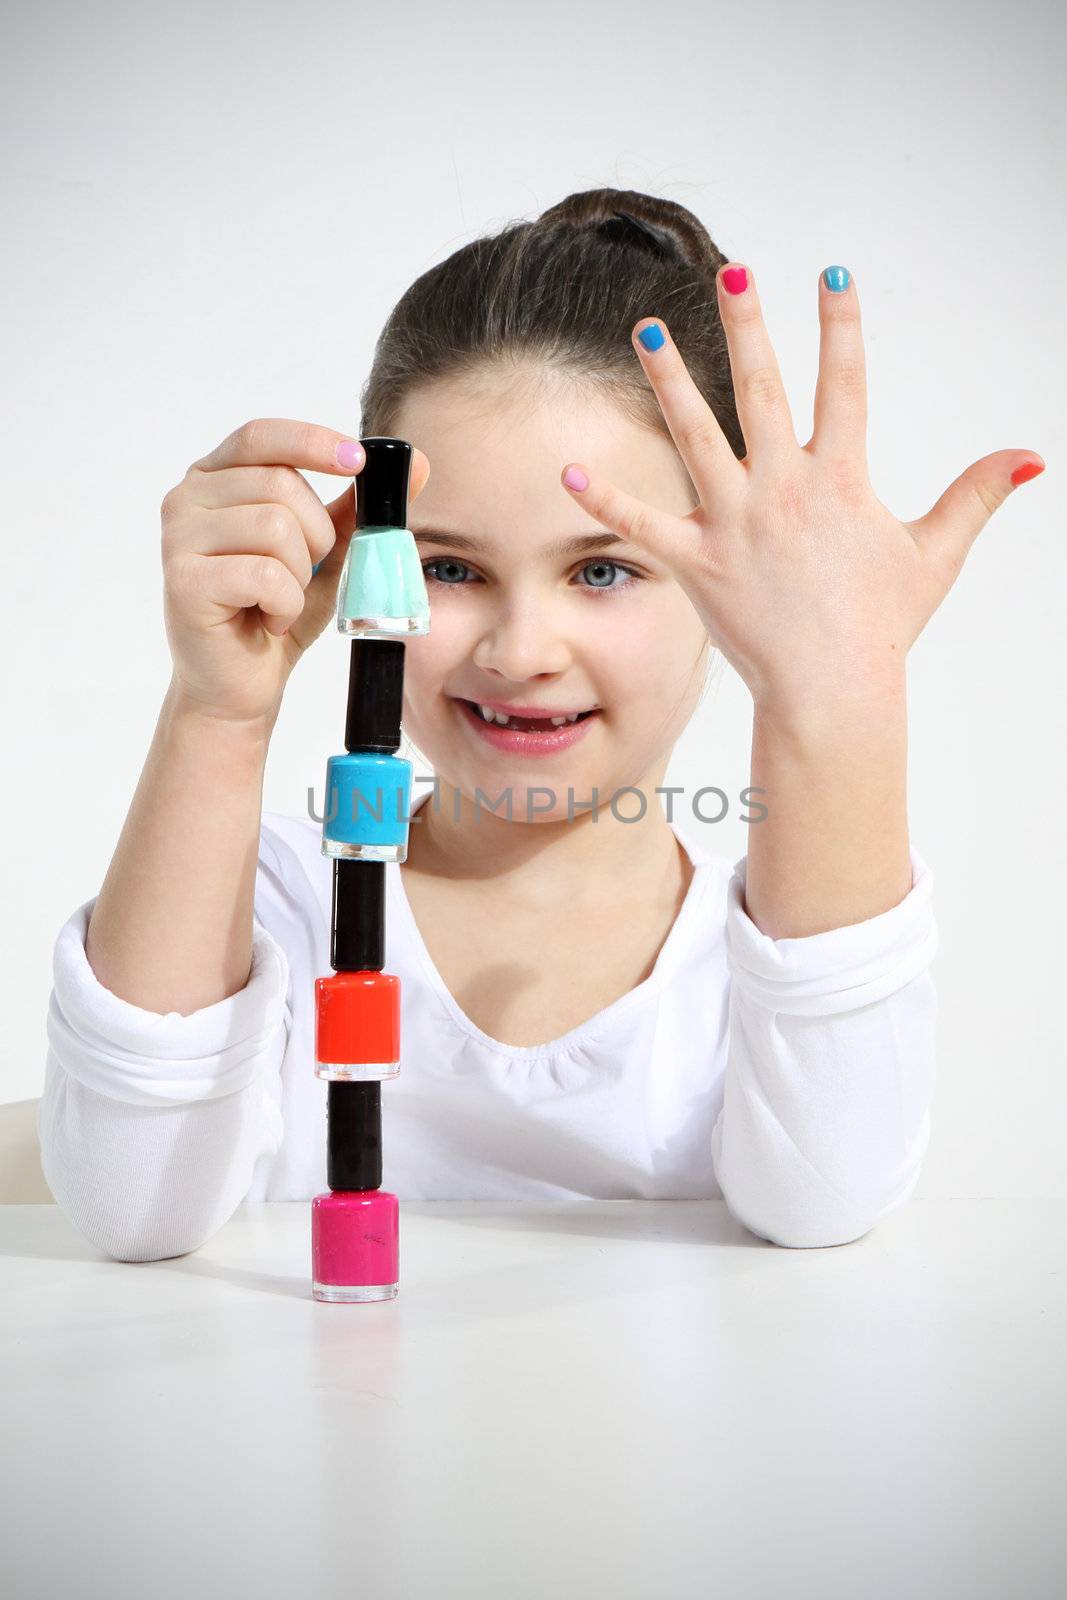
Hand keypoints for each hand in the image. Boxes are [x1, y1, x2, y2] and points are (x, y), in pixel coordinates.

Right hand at [160, 418, 429, 726]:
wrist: (240, 685)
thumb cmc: (274, 612)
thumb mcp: (326, 553)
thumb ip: (357, 506)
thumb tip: (416, 462)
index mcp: (215, 479)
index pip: (262, 436)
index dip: (312, 441)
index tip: (359, 461)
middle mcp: (187, 498)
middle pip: (280, 485)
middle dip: (316, 536)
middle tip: (302, 576)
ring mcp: (178, 538)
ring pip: (276, 528)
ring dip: (300, 575)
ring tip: (280, 601)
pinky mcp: (184, 580)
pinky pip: (266, 574)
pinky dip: (285, 604)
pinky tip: (270, 620)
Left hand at [560, 264, 1044, 717]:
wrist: (831, 690)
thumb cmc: (880, 625)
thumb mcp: (934, 555)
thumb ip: (976, 496)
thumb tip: (1033, 457)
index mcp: (840, 482)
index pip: (844, 388)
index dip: (841, 331)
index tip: (834, 277)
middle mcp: (784, 490)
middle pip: (762, 392)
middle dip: (748, 327)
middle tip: (732, 272)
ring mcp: (734, 523)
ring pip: (695, 436)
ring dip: (670, 378)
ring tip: (644, 328)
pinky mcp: (695, 562)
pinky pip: (641, 523)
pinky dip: (603, 498)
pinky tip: (566, 469)